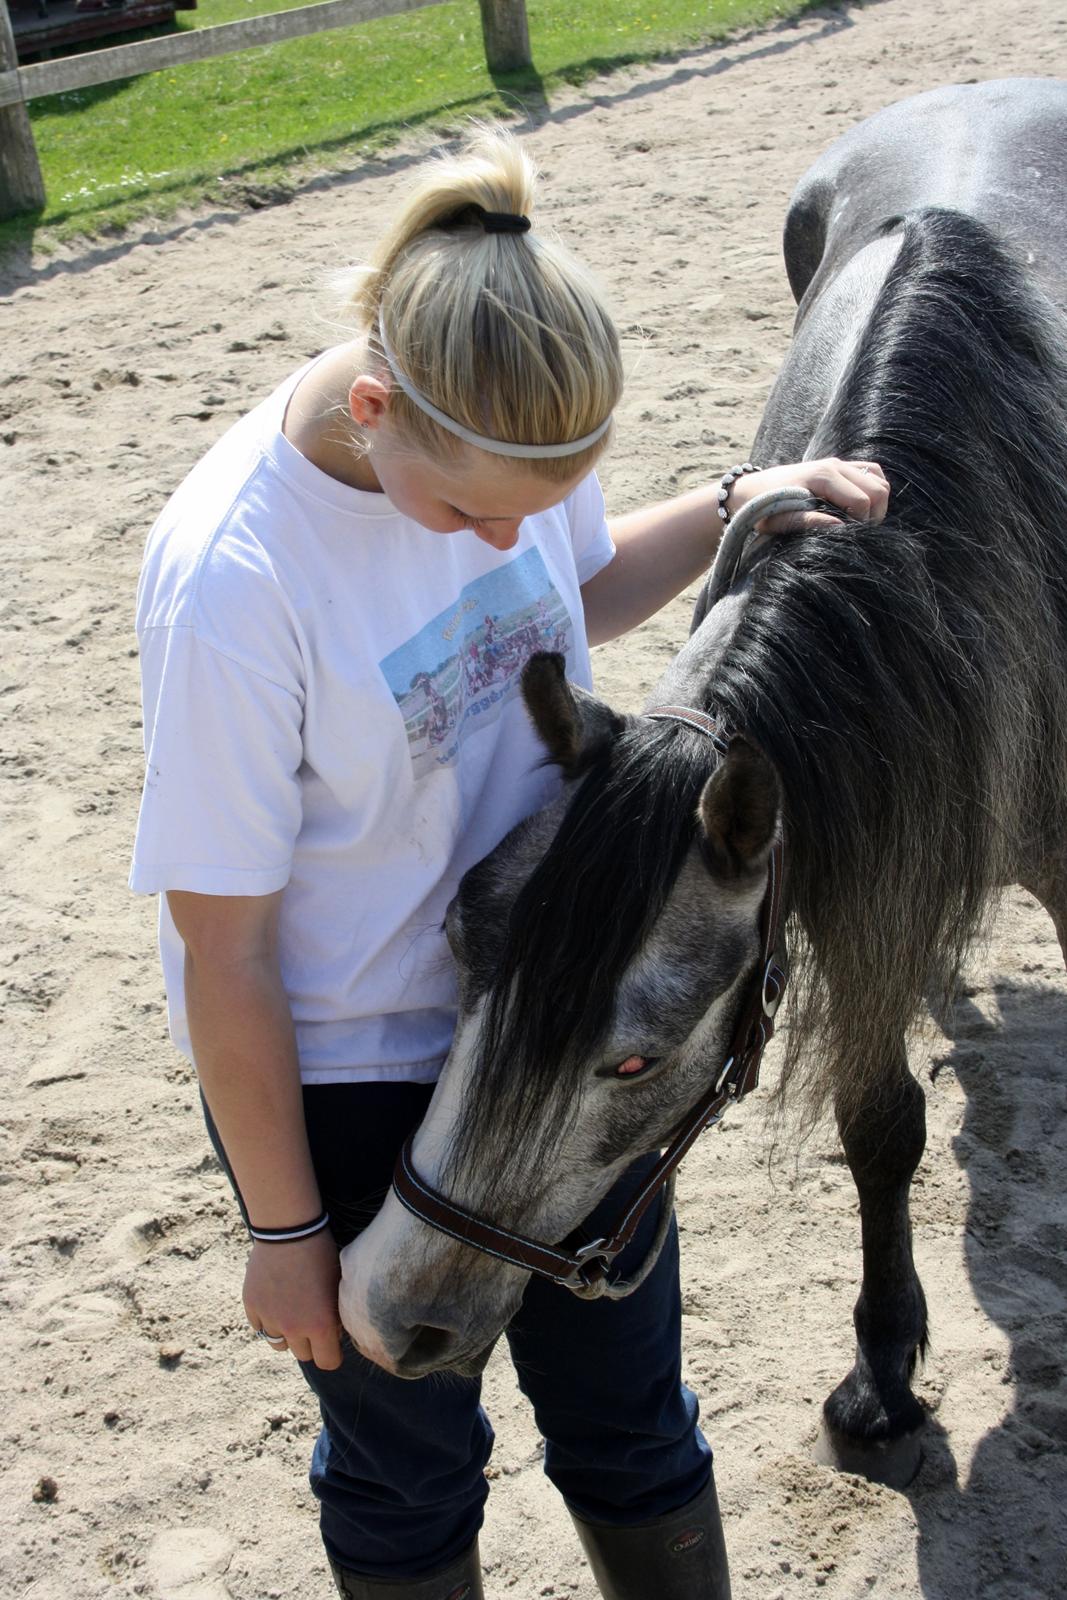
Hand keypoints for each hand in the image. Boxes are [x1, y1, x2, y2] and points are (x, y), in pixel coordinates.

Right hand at [243, 1229, 343, 1369]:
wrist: (289, 1230)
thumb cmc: (321, 1253)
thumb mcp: (338, 1285)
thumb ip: (335, 1315)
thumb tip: (334, 1334)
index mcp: (321, 1325)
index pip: (328, 1363)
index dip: (332, 1353)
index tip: (331, 1342)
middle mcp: (294, 1328)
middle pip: (303, 1355)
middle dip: (310, 1342)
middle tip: (312, 1320)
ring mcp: (270, 1319)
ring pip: (279, 1344)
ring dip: (287, 1334)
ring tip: (293, 1310)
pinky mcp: (252, 1307)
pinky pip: (260, 1327)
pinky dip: (268, 1319)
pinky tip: (276, 1298)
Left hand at [727, 457, 889, 532]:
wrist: (751, 489)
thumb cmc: (763, 509)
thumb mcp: (781, 521)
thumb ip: (810, 523)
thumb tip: (842, 526)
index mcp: (823, 476)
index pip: (863, 500)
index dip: (862, 523)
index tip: (849, 537)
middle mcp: (835, 465)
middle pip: (878, 489)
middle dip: (874, 515)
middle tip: (857, 532)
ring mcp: (839, 462)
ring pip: (879, 479)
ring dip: (877, 503)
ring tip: (859, 521)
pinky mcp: (839, 465)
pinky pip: (871, 472)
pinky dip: (873, 490)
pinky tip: (860, 508)